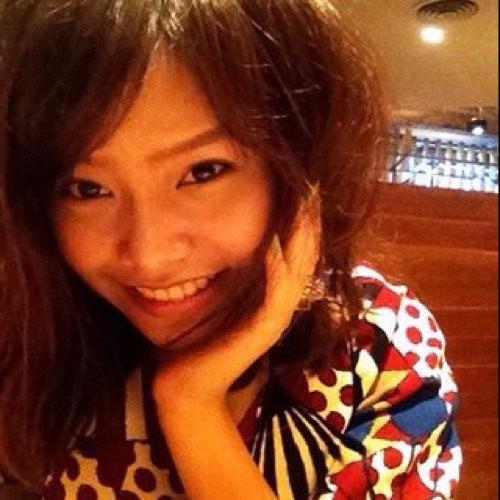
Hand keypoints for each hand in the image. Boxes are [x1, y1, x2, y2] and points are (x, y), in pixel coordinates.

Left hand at [152, 185, 320, 409]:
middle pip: (303, 256)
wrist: (185, 386)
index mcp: (266, 295)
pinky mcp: (263, 330)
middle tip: (311, 186)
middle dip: (307, 221)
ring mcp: (273, 318)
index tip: (300, 188)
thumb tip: (208, 249)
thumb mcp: (208, 301)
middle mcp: (277, 304)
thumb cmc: (192, 342)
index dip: (298, 222)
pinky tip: (278, 240)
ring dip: (304, 237)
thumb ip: (218, 279)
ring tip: (307, 201)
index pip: (292, 252)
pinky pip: (279, 293)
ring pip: (299, 270)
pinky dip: (282, 266)